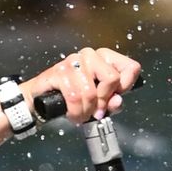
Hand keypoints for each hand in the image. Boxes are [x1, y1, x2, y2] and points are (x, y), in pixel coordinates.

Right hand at [22, 48, 140, 123]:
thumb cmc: (70, 99)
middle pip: (112, 78)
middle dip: (103, 101)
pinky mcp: (59, 71)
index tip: (115, 98)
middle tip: (95, 111)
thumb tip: (117, 101)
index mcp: (104, 58)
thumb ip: (112, 102)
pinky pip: (75, 96)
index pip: (131, 67)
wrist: (40, 101)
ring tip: (81, 115)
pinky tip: (73, 115)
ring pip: (91, 91)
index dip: (126, 87)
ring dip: (86, 111)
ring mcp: (74, 61)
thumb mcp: (97, 103)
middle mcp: (90, 55)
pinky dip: (75, 112)